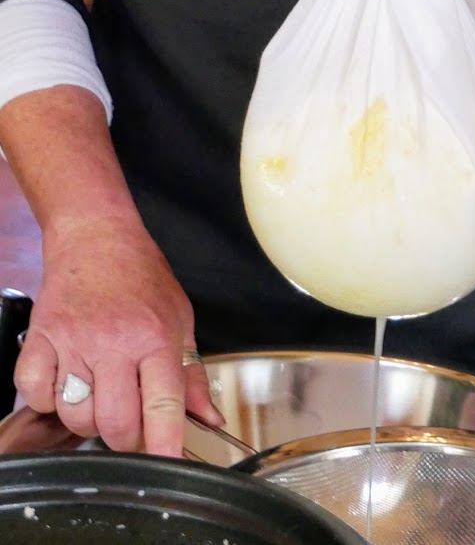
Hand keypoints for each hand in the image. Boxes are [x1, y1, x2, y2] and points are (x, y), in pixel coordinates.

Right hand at [14, 215, 222, 456]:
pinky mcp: (41, 339)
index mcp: (156, 338)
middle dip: (125, 437)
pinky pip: (37, 396)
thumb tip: (211, 418)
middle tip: (130, 420)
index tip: (167, 464)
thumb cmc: (142, 278)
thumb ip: (193, 374)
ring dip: (88, 420)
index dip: (165, 444)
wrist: (97, 237)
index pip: (163, 405)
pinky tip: (67, 381)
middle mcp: (115, 342)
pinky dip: (49, 401)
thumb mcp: (181, 319)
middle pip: (115, 424)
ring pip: (76, 416)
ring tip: (100, 394)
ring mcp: (74, 341)